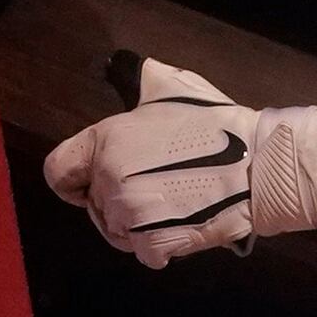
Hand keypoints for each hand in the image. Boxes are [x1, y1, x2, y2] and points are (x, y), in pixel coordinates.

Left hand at [43, 61, 257, 265]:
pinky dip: (162, 246)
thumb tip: (119, 64)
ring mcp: (129, 216)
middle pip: (94, 204)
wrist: (258, 163)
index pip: (58, 173)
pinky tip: (183, 221)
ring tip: (174, 201)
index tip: (92, 181)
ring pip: (119, 231)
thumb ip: (136, 79)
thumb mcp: (170, 87)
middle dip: (117, 199)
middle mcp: (109, 180)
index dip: (73, 179)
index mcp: (104, 141)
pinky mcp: (153, 244)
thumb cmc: (215, 123)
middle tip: (156, 184)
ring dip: (140, 224)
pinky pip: (146, 252)